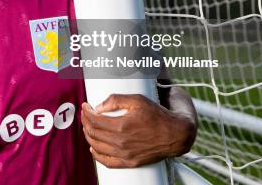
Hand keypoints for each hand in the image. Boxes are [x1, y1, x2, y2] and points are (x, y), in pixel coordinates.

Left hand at [80, 93, 196, 167]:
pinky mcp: (129, 162)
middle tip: (86, 114)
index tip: (85, 106)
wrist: (175, 135)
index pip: (94, 120)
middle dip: (85, 121)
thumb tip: (99, 106)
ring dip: (88, 135)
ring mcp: (124, 154)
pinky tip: (94, 148)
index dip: (86, 112)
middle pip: (93, 133)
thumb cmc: (158, 115)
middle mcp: (121, 142)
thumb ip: (116, 100)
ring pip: (96, 146)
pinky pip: (107, 162)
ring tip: (88, 126)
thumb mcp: (138, 100)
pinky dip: (96, 155)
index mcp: (121, 126)